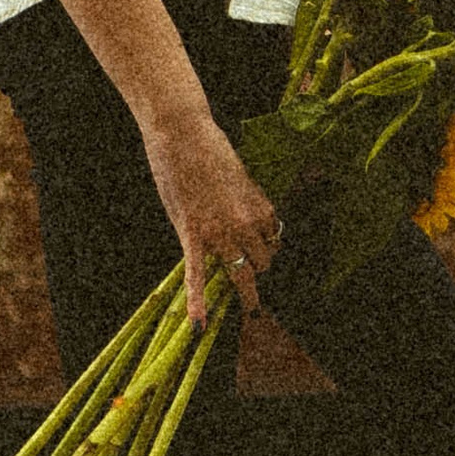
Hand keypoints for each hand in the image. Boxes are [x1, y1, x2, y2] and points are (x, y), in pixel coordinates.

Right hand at [140, 107, 284, 328]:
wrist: (181, 132)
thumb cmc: (208, 147)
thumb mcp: (238, 175)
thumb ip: (244, 202)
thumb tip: (246, 220)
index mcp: (261, 206)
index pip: (274, 241)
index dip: (266, 247)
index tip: (260, 251)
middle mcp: (246, 223)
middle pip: (262, 262)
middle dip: (257, 268)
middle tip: (249, 273)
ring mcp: (219, 232)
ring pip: (241, 274)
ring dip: (244, 288)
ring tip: (250, 306)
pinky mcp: (192, 235)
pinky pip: (196, 275)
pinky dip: (197, 300)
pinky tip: (198, 323)